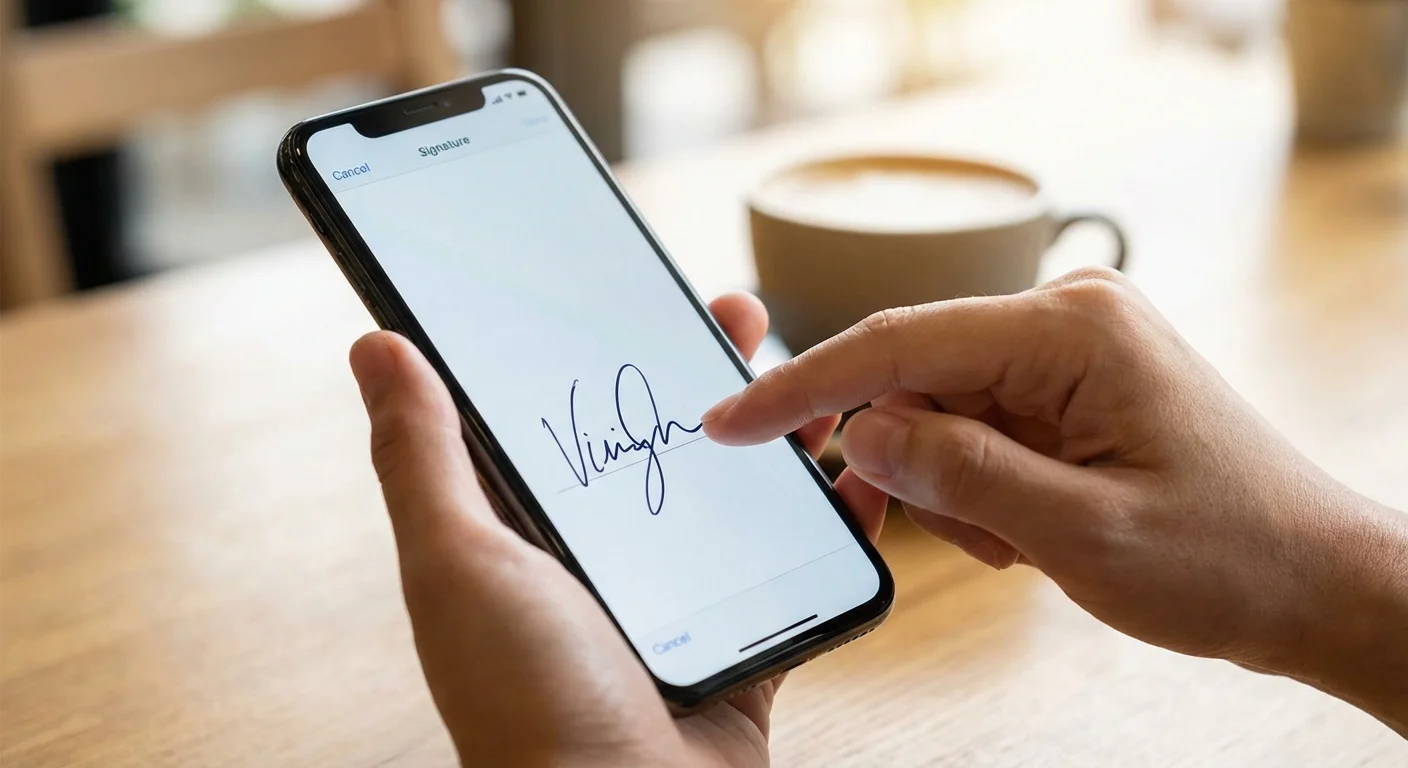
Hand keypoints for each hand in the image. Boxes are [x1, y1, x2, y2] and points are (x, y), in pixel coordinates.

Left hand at [348, 292, 886, 765]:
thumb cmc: (527, 704)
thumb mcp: (460, 562)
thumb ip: (424, 456)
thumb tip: (375, 346)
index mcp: (529, 537)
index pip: (565, 418)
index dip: (599, 349)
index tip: (634, 291)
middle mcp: (602, 566)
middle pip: (661, 446)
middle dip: (705, 375)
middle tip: (740, 316)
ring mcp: (679, 607)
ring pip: (738, 501)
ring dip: (777, 438)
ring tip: (814, 384)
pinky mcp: (745, 648)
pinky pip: (801, 572)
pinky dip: (835, 526)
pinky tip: (859, 480)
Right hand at [702, 268, 1407, 733]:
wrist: (1315, 584)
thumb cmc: (1227, 558)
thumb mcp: (1080, 534)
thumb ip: (959, 475)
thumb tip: (860, 434)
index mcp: (1069, 329)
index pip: (897, 344)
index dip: (802, 387)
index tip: (728, 422)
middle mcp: (1065, 318)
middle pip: (914, 377)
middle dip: (906, 463)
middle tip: (962, 536)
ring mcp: (1068, 351)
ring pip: (939, 411)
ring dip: (953, 488)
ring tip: (1022, 543)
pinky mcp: (1068, 386)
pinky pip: (977, 427)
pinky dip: (978, 488)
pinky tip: (1031, 530)